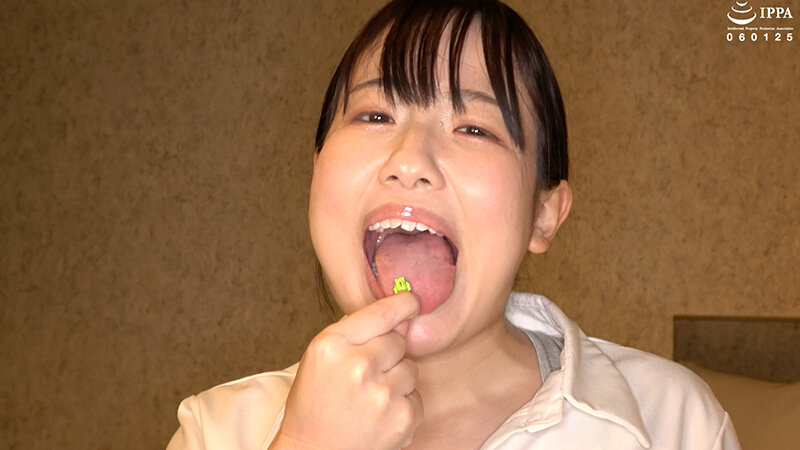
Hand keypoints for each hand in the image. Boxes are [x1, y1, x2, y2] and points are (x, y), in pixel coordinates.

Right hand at [271, 292, 422, 449]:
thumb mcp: (321, 357)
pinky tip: (378, 415)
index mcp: (333, 345)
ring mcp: (382, 393)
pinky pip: (416, 397)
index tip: (413, 300)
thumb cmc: (315, 403)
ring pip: (410, 369)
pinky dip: (403, 406)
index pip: (380, 313)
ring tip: (369, 398)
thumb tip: (401, 316)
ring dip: (397, 381)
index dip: (402, 304)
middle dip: (388, 355)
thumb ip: (357, 332)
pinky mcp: (401, 418)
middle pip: (398, 341)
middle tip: (364, 376)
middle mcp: (358, 365)